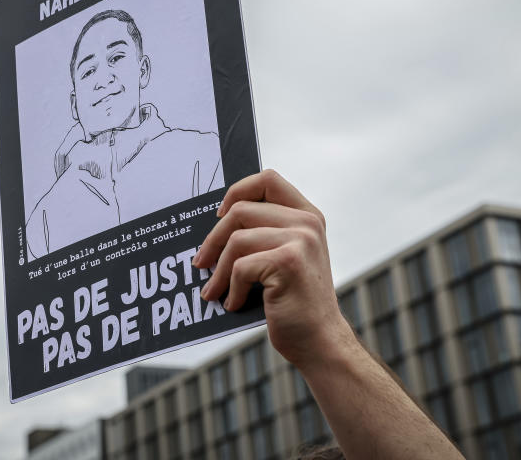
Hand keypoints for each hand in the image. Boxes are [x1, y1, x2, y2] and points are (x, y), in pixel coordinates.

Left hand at [193, 169, 354, 368]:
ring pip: (236, 240)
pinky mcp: (289, 262)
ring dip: (218, 271)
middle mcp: (308, 222)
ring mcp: (301, 240)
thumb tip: (216, 223)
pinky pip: (241, 267)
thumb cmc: (295, 302)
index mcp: (307, 215)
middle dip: (213, 239)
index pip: (267, 179)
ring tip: (213, 291)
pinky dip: (231, 290)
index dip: (237, 191)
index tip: (220, 216)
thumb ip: (264, 233)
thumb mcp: (286, 258)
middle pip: (241, 210)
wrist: (320, 342)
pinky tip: (233, 304)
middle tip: (201, 262)